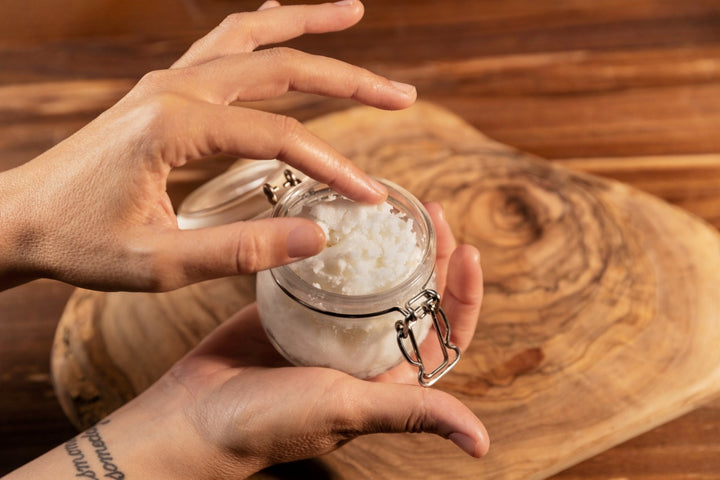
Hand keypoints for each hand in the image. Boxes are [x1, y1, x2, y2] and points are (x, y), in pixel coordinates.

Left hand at [0, 0, 416, 290]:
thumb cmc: (80, 242)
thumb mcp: (158, 263)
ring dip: (307, 25)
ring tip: (353, 12)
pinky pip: (223, 44)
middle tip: (401, 93)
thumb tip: (318, 238)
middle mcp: (174, 88)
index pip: (279, 137)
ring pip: (251, 37)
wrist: (19, 218)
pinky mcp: (163, 89)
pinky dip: (263, 30)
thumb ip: (240, 251)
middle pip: (279, 67)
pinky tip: (284, 23)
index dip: (333, 166)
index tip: (370, 195)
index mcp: (174, 125)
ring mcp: (167, 81)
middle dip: (348, 80)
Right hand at [108, 203, 485, 478]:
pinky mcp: (297, 307)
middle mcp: (365, 350)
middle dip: (432, 255)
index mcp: (387, 377)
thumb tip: (480, 444)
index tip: (467, 249)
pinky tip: (346, 217)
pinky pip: (329, 272)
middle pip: (414, 294)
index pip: (444, 330)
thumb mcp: (348, 411)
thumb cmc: (271, 424)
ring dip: (391, 244)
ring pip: (375, 279)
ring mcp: (331, 326)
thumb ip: (412, 413)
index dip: (463, 292)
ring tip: (396, 207)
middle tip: (431, 212)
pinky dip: (342, 246)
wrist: (194, 415)